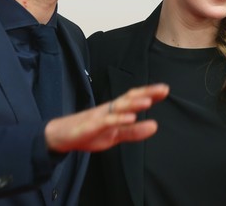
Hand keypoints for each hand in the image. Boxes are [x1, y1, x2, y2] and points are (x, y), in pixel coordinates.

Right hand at [44, 83, 168, 152]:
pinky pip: (107, 121)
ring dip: (134, 103)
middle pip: (129, 98)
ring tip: (149, 101)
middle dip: (146, 93)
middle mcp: (109, 109)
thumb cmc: (89, 133)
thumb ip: (134, 132)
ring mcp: (100, 116)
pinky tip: (130, 118)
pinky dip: (118, 118)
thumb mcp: (115, 135)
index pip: (134, 98)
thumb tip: (154, 126)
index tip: (165, 90)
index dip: (149, 93)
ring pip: (119, 107)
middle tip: (163, 89)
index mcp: (115, 110)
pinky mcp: (91, 125)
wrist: (61, 136)